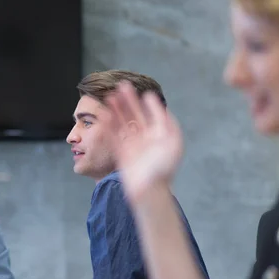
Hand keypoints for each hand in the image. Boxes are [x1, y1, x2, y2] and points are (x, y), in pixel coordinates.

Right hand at [105, 81, 183, 201]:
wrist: (149, 191)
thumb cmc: (163, 169)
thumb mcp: (173, 143)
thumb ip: (168, 124)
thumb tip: (163, 108)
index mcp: (160, 137)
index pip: (153, 115)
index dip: (148, 103)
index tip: (142, 91)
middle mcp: (146, 140)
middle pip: (136, 116)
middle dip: (128, 102)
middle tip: (121, 87)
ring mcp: (133, 146)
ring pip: (123, 124)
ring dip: (117, 110)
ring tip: (110, 97)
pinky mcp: (121, 154)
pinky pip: (113, 137)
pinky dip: (108, 126)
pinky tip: (105, 115)